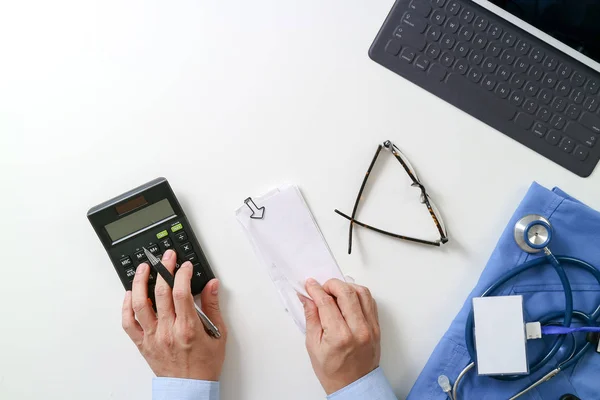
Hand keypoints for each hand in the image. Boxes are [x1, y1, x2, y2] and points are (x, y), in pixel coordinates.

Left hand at [121, 249, 226, 380]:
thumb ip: (213, 307)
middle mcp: (167, 331)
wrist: (190, 389)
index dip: (181, 273)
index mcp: (187, 328)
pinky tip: (129, 294)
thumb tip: (211, 285)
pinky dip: (126, 306)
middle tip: (166, 257)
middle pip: (160, 292)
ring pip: (140, 304)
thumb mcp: (218, 334)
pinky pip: (128, 323)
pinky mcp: (143, 343)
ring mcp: (152, 337)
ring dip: (140, 282)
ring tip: (144, 268)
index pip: (181, 292)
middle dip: (164, 268)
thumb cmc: (205, 365)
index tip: (184, 266)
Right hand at [299, 278, 380, 394]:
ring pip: (362, 292)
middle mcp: (358, 330)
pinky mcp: (376, 327)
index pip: (326, 303)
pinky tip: (348, 298)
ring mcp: (370, 327)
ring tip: (335, 292)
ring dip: (346, 286)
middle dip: (331, 284)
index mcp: (339, 336)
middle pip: (346, 292)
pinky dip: (359, 294)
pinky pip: (370, 301)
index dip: (316, 290)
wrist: (354, 385)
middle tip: (322, 287)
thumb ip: (311, 317)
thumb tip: (307, 298)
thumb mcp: (313, 346)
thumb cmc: (333, 371)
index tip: (310, 285)